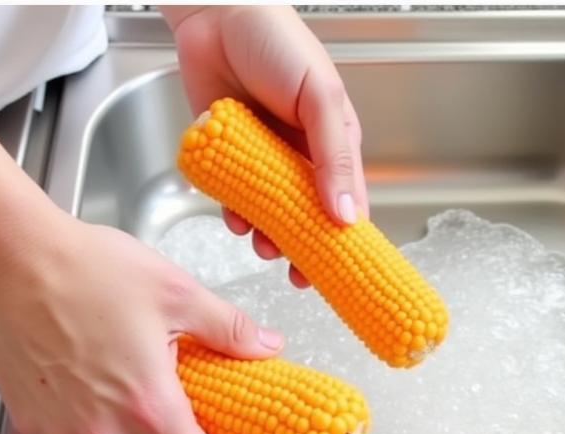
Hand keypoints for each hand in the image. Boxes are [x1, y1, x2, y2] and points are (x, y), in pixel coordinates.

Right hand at [0, 205, 283, 433]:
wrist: (7, 256)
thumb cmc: (81, 268)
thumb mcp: (175, 292)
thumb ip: (228, 329)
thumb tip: (264, 346)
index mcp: (149, 408)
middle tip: (183, 391)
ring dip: (135, 426)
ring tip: (131, 373)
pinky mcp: (36, 425)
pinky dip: (95, 416)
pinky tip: (93, 373)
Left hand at [164, 5, 367, 287]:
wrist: (215, 15)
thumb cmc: (276, 43)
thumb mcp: (320, 99)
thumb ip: (335, 158)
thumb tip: (347, 216)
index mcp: (334, 145)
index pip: (349, 204)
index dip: (347, 242)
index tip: (344, 275)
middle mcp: (301, 158)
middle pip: (308, 220)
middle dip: (303, 250)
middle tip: (297, 276)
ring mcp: (266, 162)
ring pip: (271, 216)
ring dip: (267, 237)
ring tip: (261, 246)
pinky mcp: (231, 160)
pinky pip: (235, 200)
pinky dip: (235, 214)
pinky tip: (234, 218)